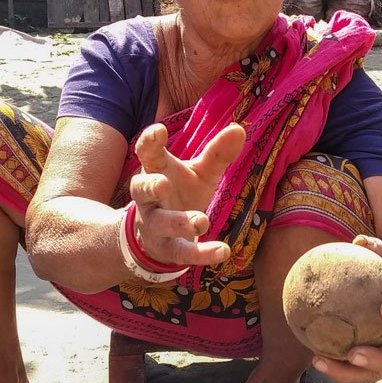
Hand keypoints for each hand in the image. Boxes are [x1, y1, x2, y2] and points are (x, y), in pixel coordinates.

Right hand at [128, 121, 245, 268]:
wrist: (158, 237)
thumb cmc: (181, 193)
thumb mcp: (199, 173)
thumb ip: (217, 154)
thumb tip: (240, 129)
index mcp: (155, 171)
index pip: (147, 153)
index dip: (150, 142)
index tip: (159, 131)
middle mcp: (149, 198)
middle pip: (141, 189)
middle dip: (150, 186)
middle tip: (163, 183)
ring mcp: (154, 225)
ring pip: (160, 224)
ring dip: (178, 222)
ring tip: (201, 221)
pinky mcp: (167, 250)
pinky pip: (181, 253)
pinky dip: (202, 254)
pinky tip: (223, 251)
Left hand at [310, 235, 381, 382]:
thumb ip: (379, 253)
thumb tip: (359, 240)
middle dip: (379, 358)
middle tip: (354, 354)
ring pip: (376, 373)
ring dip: (349, 373)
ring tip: (321, 363)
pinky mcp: (378, 367)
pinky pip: (357, 372)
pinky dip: (337, 368)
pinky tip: (314, 359)